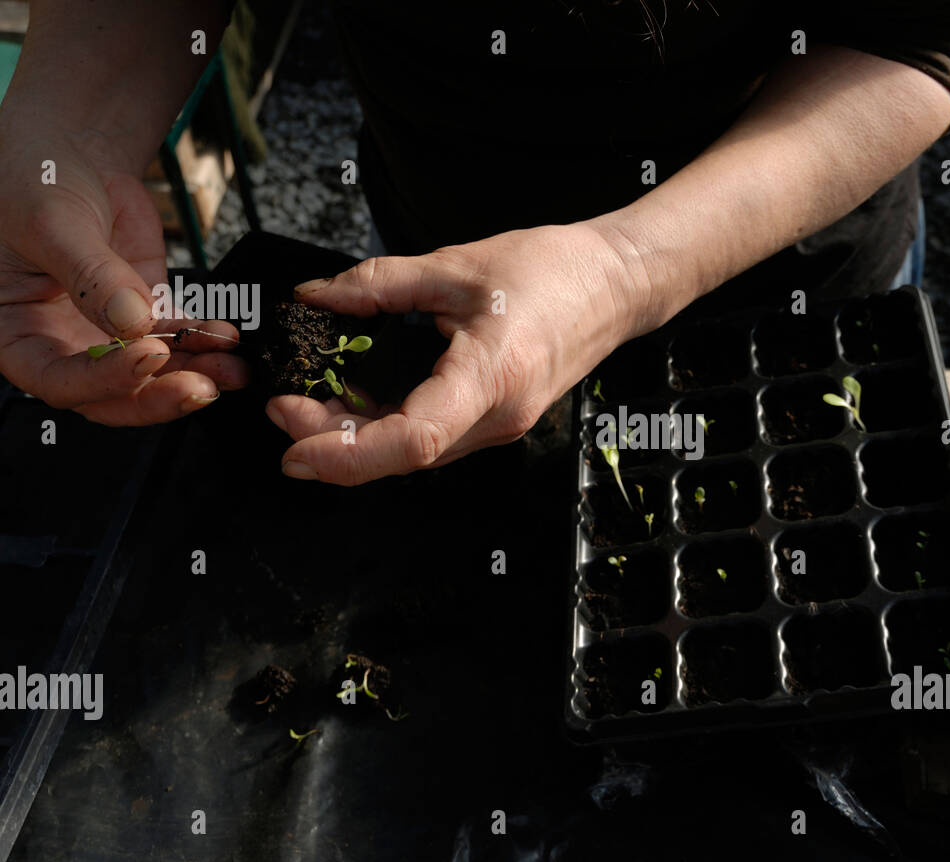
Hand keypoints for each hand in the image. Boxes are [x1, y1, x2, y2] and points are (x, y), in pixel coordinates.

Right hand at [0, 131, 245, 423]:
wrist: (69, 151)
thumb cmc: (31, 181)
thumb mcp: (51, 223)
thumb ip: (91, 275)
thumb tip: (132, 322)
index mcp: (15, 334)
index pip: (58, 381)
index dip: (104, 380)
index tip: (148, 356)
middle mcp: (60, 343)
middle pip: (112, 393)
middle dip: (160, 395)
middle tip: (202, 388)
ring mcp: (107, 332)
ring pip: (154, 372)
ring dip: (197, 372)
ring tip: (233, 368)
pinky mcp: (147, 312)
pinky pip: (179, 338)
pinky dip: (206, 340)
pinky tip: (229, 334)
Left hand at [267, 222, 651, 484]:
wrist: (615, 285)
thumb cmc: (552, 271)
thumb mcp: (455, 264)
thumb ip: (378, 284)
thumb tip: (317, 297)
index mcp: (491, 378)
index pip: (413, 440)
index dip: (347, 454)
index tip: (295, 445)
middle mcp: (497, 417)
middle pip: (404, 455)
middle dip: (334, 441)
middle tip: (283, 405)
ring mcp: (500, 425)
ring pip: (416, 452)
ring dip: (357, 437)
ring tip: (309, 399)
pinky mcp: (497, 418)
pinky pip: (433, 436)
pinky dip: (387, 426)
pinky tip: (356, 398)